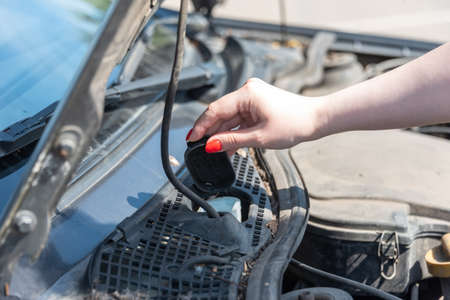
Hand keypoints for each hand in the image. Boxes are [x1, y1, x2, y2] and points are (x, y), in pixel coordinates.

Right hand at [187, 78, 327, 153]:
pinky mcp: (257, 104)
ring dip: (223, 133)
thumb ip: (231, 141)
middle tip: (199, 148)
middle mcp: (248, 91)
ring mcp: (253, 97)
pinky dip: (234, 131)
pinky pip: (240, 118)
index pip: (215, 110)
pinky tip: (228, 145)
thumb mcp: (259, 137)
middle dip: (211, 131)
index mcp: (247, 94)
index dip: (201, 126)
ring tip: (215, 151)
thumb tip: (210, 145)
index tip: (191, 140)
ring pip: (230, 117)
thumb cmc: (294, 124)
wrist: (316, 119)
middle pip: (221, 113)